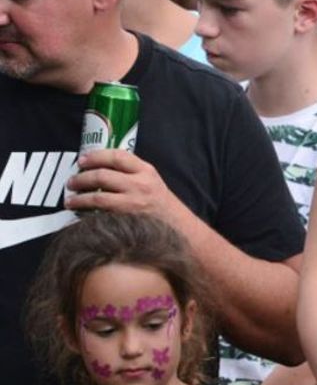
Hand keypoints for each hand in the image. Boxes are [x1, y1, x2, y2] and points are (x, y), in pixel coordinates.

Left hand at [64, 149, 188, 220]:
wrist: (178, 228)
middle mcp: (140, 185)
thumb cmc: (161, 204)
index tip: (82, 160)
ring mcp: (133, 204)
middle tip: (71, 182)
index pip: (117, 156)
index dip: (96, 156)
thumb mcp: (152, 181)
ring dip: (79, 198)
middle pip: (102, 176)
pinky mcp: (126, 221)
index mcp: (146, 172)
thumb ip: (132, 173)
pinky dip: (86, 214)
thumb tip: (100, 168)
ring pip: (98, 197)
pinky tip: (80, 215)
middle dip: (81, 178)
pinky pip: (100, 215)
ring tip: (70, 200)